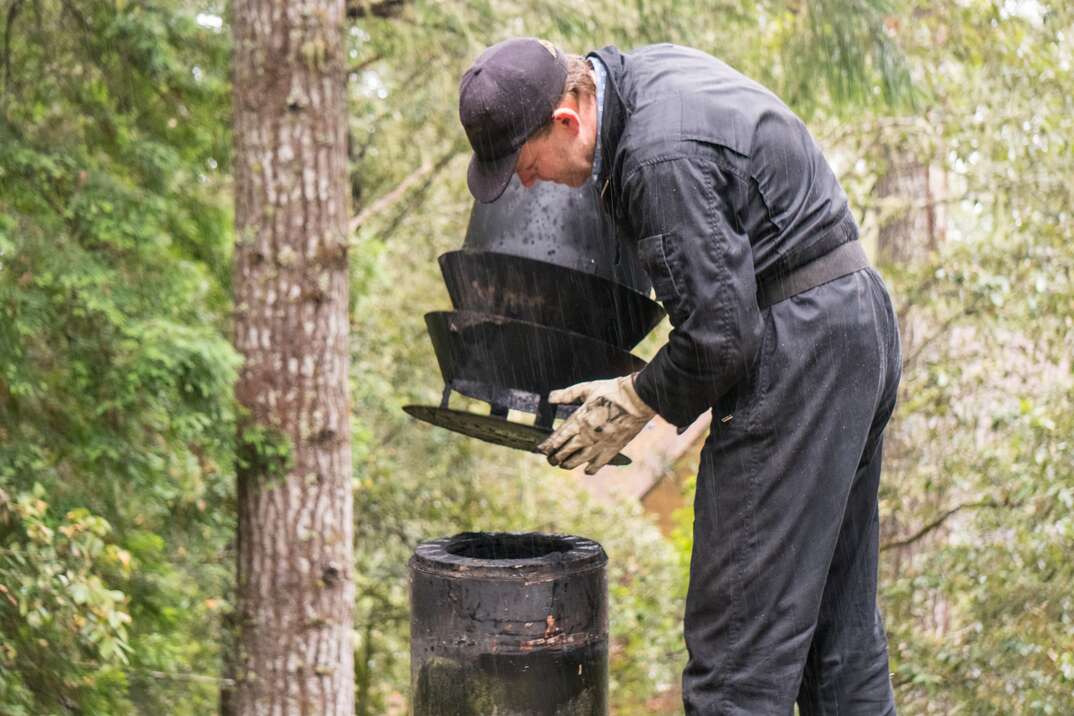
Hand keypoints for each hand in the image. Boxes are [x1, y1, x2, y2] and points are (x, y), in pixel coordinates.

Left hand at [536, 373, 655, 474]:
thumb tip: (550, 398)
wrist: (636, 399)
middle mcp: (586, 436)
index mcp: (578, 420)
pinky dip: (590, 469)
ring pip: (578, 461)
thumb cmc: (611, 391)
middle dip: (555, 457)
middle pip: (565, 452)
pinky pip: (598, 464)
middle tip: (550, 460)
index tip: (540, 450)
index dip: (547, 446)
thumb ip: (566, 395)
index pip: (557, 438)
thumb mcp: (586, 389)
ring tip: (562, 465)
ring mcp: (599, 444)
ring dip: (568, 464)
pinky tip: (586, 470)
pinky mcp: (612, 449)